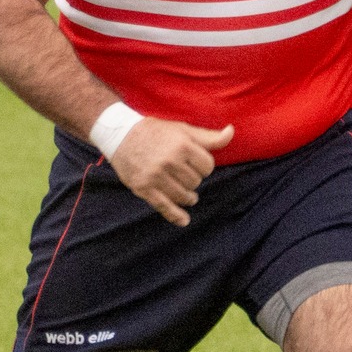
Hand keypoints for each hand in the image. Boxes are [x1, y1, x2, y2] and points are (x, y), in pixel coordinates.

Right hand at [108, 118, 234, 226]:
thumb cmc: (155, 132)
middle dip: (193, 180)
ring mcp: (156, 176)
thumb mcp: (182, 130)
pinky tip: (184, 221)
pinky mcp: (144, 188)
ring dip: (188, 197)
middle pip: (196, 182)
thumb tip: (231, 132)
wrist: (120, 135)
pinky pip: (164, 206)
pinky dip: (176, 216)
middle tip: (183, 174)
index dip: (203, 167)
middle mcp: (169, 161)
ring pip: (184, 196)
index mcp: (182, 145)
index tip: (194, 164)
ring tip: (187, 194)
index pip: (207, 167)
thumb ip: (208, 136)